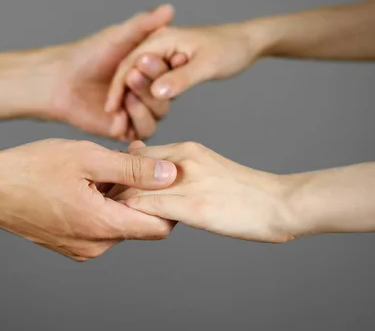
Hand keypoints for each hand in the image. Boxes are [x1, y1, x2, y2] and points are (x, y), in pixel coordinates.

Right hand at [0, 139, 177, 260]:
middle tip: (130, 156)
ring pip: (119, 222)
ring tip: (105, 165)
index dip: (168, 199)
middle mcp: (95, 246)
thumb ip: (133, 170)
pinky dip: (103, 204)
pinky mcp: (70, 244)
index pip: (160, 226)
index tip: (161, 172)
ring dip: (120, 195)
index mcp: (103, 226)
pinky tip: (89, 180)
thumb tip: (171, 175)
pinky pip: (100, 226)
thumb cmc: (31, 170)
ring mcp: (81, 248)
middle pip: (140, 222)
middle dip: (142, 191)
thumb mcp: (87, 158)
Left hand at [48, 5, 174, 139]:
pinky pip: (139, 132)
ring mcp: (138, 113)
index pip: (172, 72)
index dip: (172, 66)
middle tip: (134, 73)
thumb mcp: (119, 36)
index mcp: (153, 72)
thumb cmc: (90, 54)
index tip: (173, 57)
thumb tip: (169, 8)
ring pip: (156, 116)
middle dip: (151, 86)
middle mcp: (149, 93)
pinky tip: (117, 115)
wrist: (61, 81)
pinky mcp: (125, 129)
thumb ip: (143, 25)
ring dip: (144, 106)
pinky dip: (130, 123)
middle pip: (165, 96)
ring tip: (127, 94)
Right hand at [105, 23, 262, 111]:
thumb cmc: (229, 48)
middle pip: (128, 73)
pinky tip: (139, 118)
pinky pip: (149, 84)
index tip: (110, 112)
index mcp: (160, 39)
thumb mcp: (207, 64)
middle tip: (113, 124)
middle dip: (119, 98)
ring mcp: (160, 56)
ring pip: (137, 80)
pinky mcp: (167, 67)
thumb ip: (181, 78)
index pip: (129, 64)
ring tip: (122, 125)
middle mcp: (156, 45)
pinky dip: (143, 99)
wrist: (245, 42)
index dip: (118, 89)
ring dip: (130, 101)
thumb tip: (157, 93)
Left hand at [114, 141, 297, 242]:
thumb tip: (151, 170)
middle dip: (110, 185)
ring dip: (115, 202)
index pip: (137, 155)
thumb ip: (178, 167)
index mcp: (186, 149)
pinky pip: (150, 209)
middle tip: (95, 201)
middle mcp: (183, 160)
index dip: (117, 172)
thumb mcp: (208, 167)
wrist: (279, 202)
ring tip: (102, 214)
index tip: (105, 187)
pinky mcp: (195, 207)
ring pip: (135, 189)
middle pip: (129, 169)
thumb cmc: (243, 190)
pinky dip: (131, 216)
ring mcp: (188, 183)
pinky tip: (122, 226)